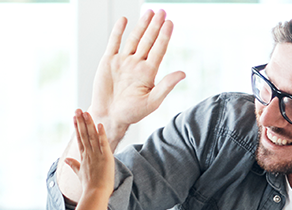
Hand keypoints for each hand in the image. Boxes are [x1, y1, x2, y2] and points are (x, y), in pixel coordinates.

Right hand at [64, 110, 115, 196]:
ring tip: (86, 113)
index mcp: (83, 157)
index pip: (79, 139)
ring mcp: (96, 155)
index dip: (77, 127)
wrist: (95, 194)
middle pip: (84, 135)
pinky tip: (99, 124)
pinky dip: (101, 134)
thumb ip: (73, 164)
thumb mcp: (79, 173)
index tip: (75, 118)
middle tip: (77, 110)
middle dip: (81, 122)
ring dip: (89, 124)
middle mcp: (89, 154)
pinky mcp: (106, 157)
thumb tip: (65, 159)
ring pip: (92, 136)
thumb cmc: (89, 186)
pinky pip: (103, 143)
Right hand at [89, 9, 184, 145]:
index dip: (164, 36)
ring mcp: (123, 61)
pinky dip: (118, 31)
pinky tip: (124, 20)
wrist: (109, 117)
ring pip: (134, 39)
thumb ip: (165, 86)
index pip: (158, 49)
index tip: (169, 22)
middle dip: (155, 26)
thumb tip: (183, 73)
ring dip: (141, 25)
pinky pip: (114, 43)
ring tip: (149, 12)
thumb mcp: (151, 101)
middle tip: (162, 11)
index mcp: (148, 72)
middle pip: (148, 40)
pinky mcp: (108, 62)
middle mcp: (137, 64)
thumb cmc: (131, 113)